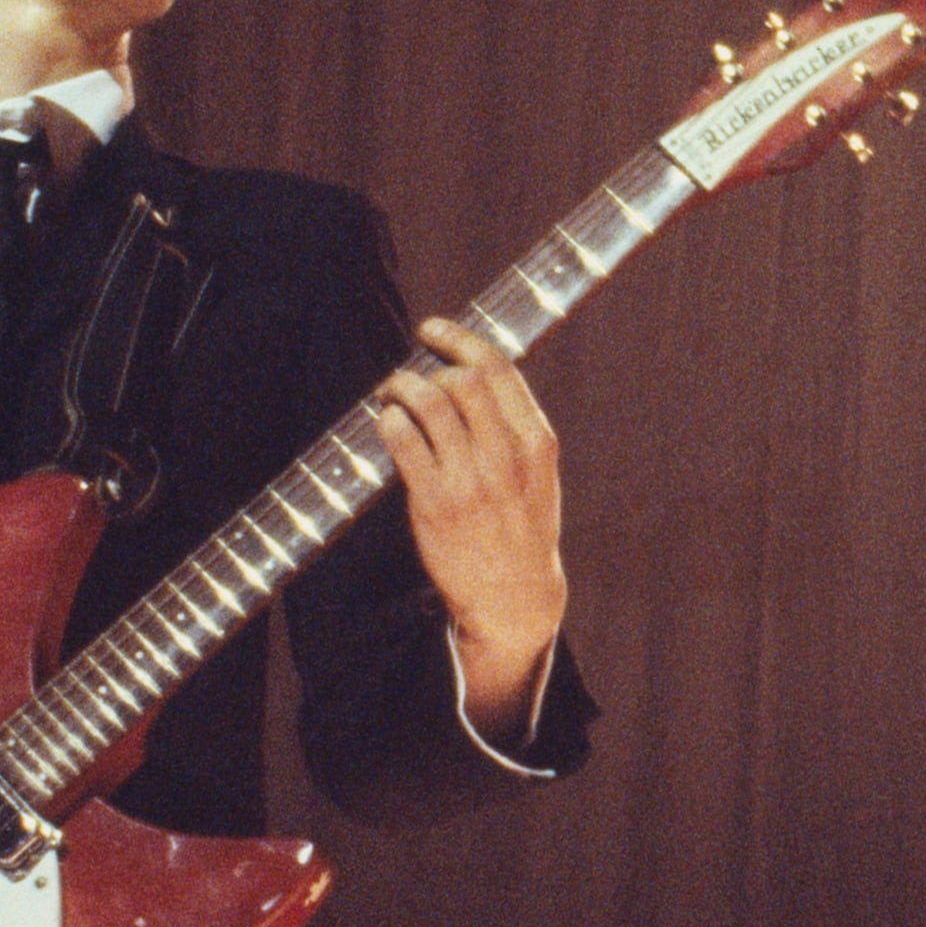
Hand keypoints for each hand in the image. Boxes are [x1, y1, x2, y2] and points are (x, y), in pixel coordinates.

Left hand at [372, 318, 568, 737]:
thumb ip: (513, 428)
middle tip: (408, 373)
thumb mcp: (538, 476)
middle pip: (461, 379)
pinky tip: (387, 425)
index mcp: (536, 443)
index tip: (434, 330)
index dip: (459, 339)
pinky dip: (389, 422)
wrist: (515, 596)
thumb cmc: (522, 529)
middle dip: (428, 365)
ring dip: (400, 388)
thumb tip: (469, 375)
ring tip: (391, 395)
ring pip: (428, 403)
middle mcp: (506, 457)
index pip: (497, 369)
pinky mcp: (436, 504)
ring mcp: (471, 481)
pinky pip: (402, 441)